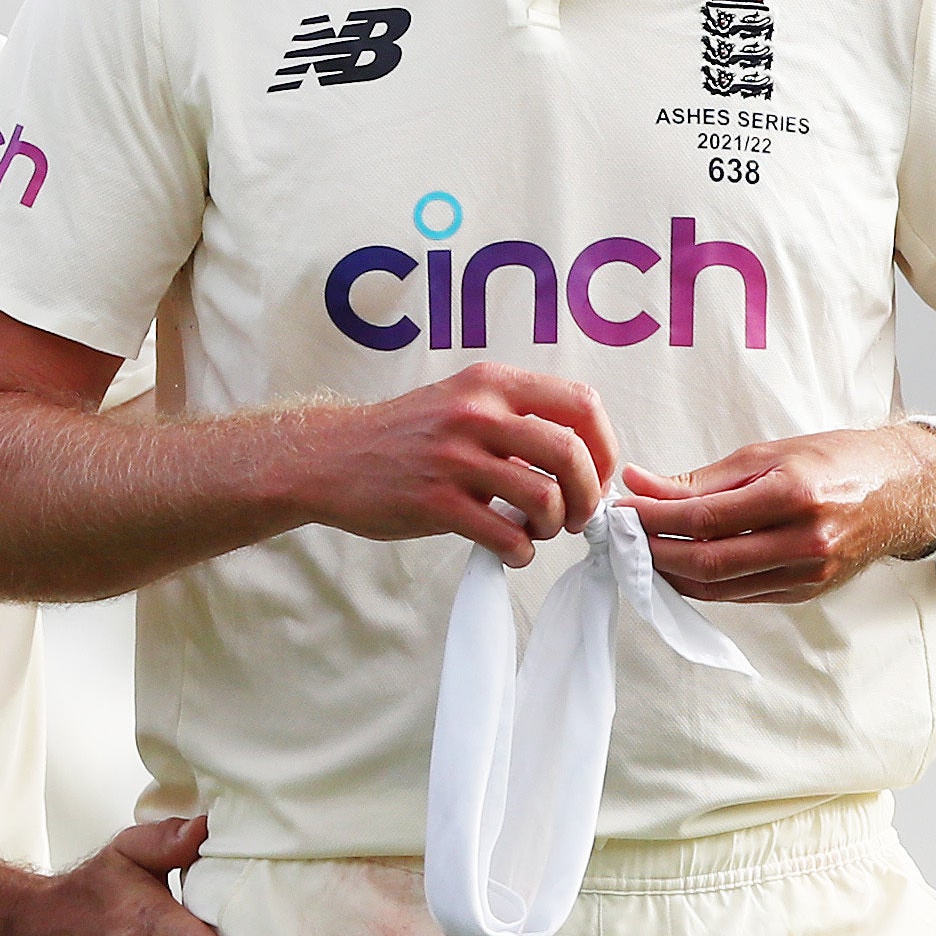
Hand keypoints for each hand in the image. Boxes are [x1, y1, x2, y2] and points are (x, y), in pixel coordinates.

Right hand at [298, 366, 616, 563]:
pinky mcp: (436, 502)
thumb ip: (515, 416)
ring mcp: (455, 458)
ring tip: (537, 531)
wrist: (331, 456)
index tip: (598, 474)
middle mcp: (476, 413)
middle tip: (579, 516)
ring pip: (544, 497)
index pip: (580, 403)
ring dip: (555, 526)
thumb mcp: (461, 400)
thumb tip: (582, 455)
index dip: (604, 445)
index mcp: (490, 384)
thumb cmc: (405, 436)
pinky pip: (506, 534)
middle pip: (571, 452)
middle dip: (589, 494)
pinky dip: (521, 551)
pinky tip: (510, 549)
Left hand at [624, 426, 935, 605]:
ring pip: (719, 588)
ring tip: (646, 551)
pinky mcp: (806, 592)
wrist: (901, 489)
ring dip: (673, 574)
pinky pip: (741, 595)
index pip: (703, 519)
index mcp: (792, 494)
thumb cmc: (834, 461)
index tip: (623, 510)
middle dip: (655, 553)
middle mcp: (803, 540)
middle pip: (707, 563)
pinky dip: (706, 584)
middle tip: (625, 537)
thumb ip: (702, 478)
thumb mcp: (768, 453)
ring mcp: (807, 572)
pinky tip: (684, 565)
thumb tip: (641, 485)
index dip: (654, 518)